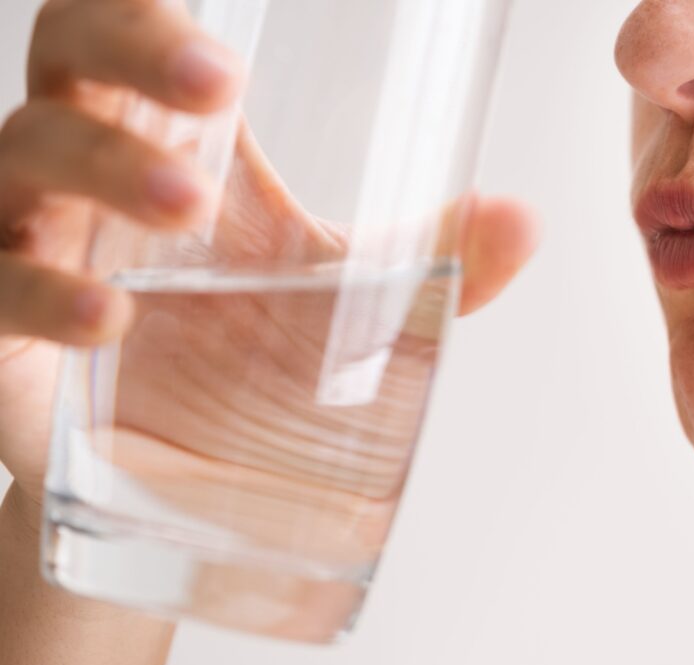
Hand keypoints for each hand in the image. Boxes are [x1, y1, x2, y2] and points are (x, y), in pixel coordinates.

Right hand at [0, 0, 538, 511]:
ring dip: (103, 169)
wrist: (185, 472)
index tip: (221, 19)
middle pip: (70, 63)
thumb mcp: (349, 296)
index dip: (147, 2)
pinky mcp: (4, 334)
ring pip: (25, 159)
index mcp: (175, 146)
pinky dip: (44, 291)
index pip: (132, 33)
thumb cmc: (254, 357)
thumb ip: (435, 258)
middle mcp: (95, 180)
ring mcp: (39, 247)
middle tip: (220, 83)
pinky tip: (111, 314)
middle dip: (131, 53)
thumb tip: (524, 219)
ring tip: (186, 205)